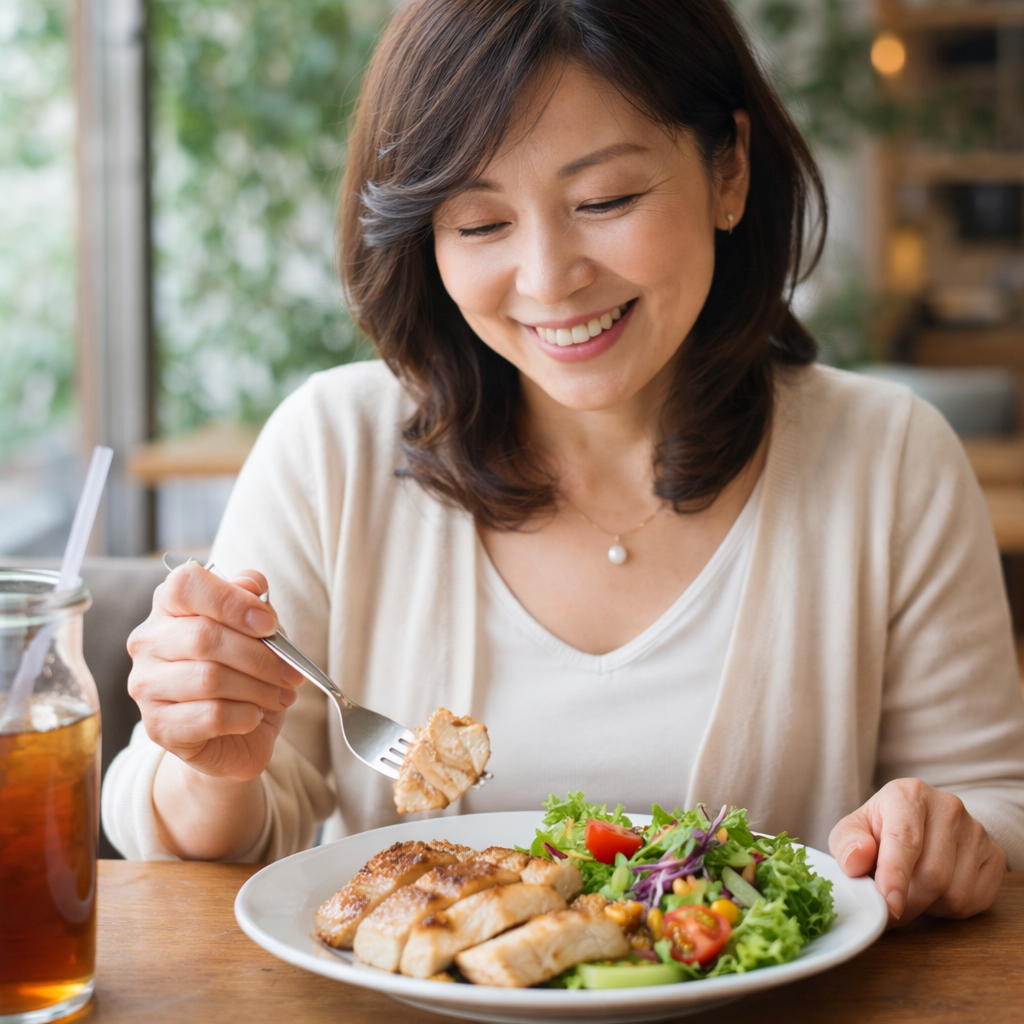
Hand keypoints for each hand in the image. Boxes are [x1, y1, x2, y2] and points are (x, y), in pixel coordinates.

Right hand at [127, 561, 303, 780]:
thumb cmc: (244, 671)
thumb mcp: (258, 630)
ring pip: (209, 679)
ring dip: (258, 688)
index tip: (269, 624)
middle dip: (259, 656)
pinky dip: (245, 715)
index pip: (186, 584)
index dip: (232, 601)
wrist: (234, 735)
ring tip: (280, 695)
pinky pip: (210, 716)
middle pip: (204, 637)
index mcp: (169, 606)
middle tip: (291, 672)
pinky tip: (255, 715)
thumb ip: (253, 602)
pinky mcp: (158, 726)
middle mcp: (148, 642)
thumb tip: (251, 585)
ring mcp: (147, 685)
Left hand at [829, 778, 1005, 926]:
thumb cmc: (880, 829)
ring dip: (927, 907)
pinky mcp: (995, 855)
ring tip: (910, 889)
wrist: (920, 823)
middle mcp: (947, 807)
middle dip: (906, 903)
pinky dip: (950, 910)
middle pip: (932, 875)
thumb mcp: (853, 830)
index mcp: (908, 794)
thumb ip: (846, 843)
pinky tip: (934, 892)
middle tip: (887, 912)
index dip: (895, 876)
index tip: (888, 905)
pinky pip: (975, 902)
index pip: (905, 840)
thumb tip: (855, 861)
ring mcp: (976, 831)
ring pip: (955, 893)